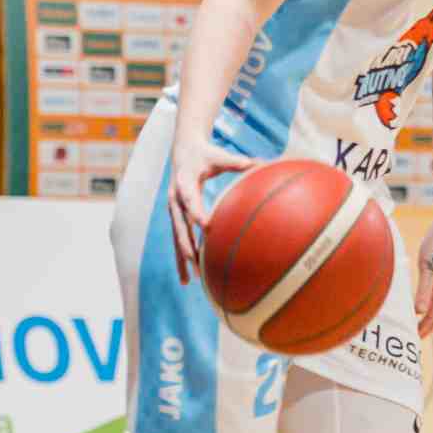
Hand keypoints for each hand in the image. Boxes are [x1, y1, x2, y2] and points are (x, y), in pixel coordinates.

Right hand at [168, 134, 256, 285]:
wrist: (184, 152)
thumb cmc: (206, 154)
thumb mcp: (219, 156)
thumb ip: (236, 162)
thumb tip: (259, 162)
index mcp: (184, 183)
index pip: (189, 199)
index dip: (196, 211)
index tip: (206, 224)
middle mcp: (175, 200)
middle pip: (179, 225)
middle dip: (186, 243)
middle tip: (197, 259)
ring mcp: (174, 211)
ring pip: (177, 238)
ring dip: (183, 258)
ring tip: (190, 280)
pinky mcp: (176, 218)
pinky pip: (179, 240)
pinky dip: (182, 258)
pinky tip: (188, 278)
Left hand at [415, 208, 432, 336]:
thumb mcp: (427, 267)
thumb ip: (423, 290)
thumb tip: (418, 312)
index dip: (424, 328)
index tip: (413, 338)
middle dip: (428, 327)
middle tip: (415, 338)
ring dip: (429, 318)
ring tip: (418, 326)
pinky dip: (429, 306)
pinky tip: (421, 304)